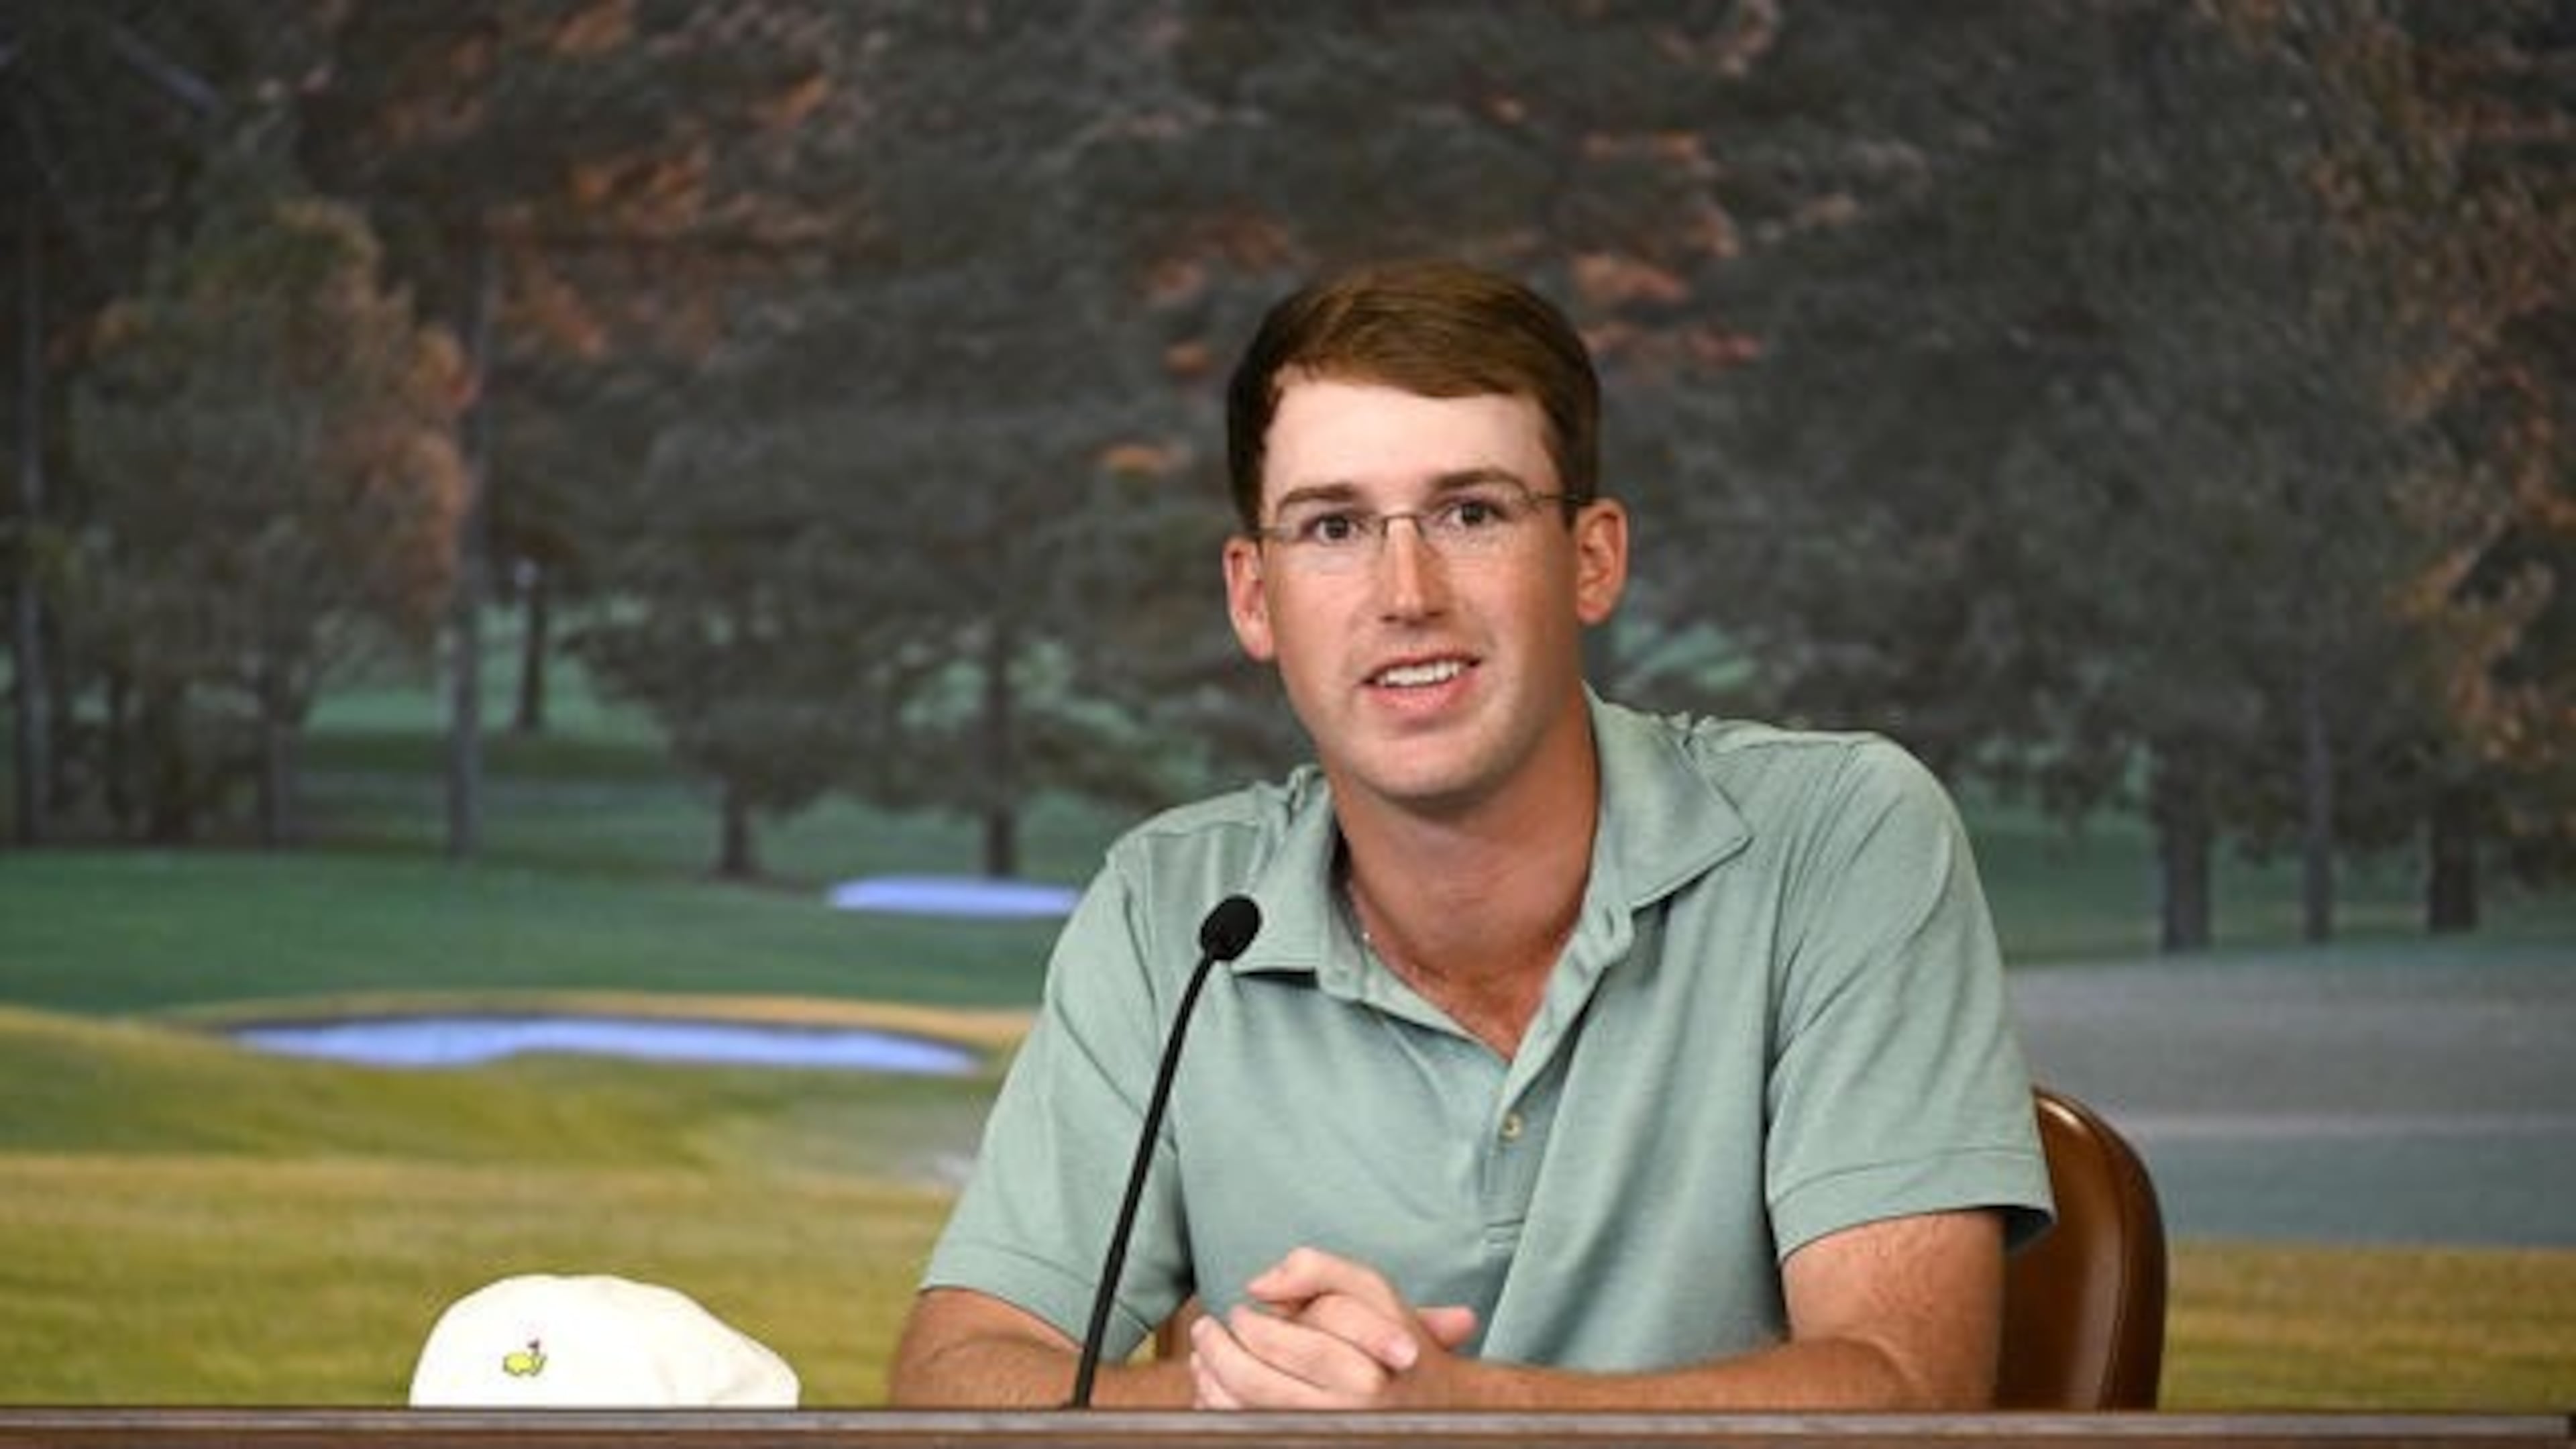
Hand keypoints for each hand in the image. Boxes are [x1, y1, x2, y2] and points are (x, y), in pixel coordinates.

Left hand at [1187, 1247, 1478, 1409]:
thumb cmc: (1392, 1340)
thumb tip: (1258, 1285)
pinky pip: (1245, 1430)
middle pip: (1261, 1382)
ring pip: (1247, 1412)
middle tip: (1210, 1326)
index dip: (1259, 1325)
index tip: (1243, 1306)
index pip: (1301, 1345)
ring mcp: (1326, 1434)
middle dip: (1222, 1348)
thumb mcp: (1371, 1290)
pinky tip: (1213, 1384)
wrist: (1430, 1406)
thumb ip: (1319, 1269)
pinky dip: (1217, 1406)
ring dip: (1213, 1376)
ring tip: (1206, 1349)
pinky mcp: (1306, 1443)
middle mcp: (1350, 1413)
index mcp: (1372, 1369)